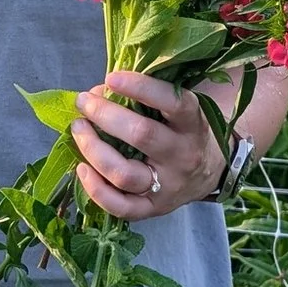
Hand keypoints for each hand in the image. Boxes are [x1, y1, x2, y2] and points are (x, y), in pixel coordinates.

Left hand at [72, 71, 223, 220]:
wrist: (209, 173)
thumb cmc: (182, 131)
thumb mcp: (178, 110)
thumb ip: (145, 98)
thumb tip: (100, 92)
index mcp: (192, 125)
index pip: (173, 103)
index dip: (141, 88)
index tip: (112, 77)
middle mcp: (183, 156)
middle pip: (141, 135)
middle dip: (105, 115)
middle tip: (84, 101)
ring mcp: (168, 186)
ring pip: (124, 173)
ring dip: (93, 149)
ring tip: (78, 129)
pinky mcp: (153, 209)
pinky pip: (121, 207)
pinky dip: (96, 189)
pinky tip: (81, 168)